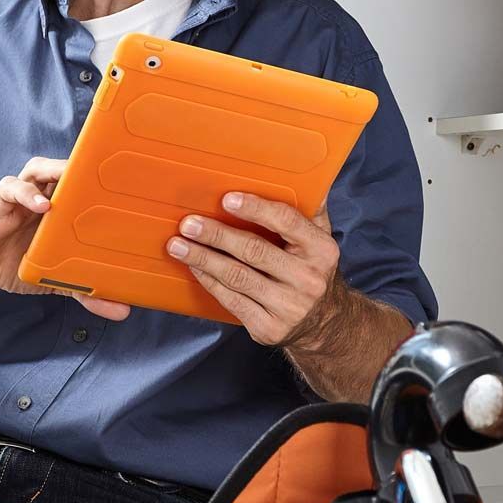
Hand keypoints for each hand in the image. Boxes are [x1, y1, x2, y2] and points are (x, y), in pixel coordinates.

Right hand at [0, 156, 130, 320]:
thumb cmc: (13, 263)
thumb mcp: (55, 280)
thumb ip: (86, 291)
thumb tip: (123, 310)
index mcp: (63, 209)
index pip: (88, 186)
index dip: (110, 180)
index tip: (137, 184)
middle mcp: (45, 196)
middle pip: (70, 171)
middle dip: (91, 168)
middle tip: (116, 176)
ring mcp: (23, 196)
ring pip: (43, 170)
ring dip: (61, 171)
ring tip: (79, 180)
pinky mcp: (0, 201)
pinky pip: (14, 188)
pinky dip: (29, 193)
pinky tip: (44, 205)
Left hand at [166, 192, 343, 345]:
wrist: (325, 324)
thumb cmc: (313, 270)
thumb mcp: (322, 239)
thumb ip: (311, 209)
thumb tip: (307, 174)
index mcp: (322, 250)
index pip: (286, 221)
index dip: (254, 209)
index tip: (226, 199)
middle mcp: (308, 279)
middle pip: (254, 251)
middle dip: (216, 236)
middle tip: (188, 224)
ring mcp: (289, 307)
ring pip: (237, 277)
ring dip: (203, 259)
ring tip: (178, 246)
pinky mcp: (269, 328)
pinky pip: (231, 300)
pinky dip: (209, 281)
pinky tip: (195, 268)